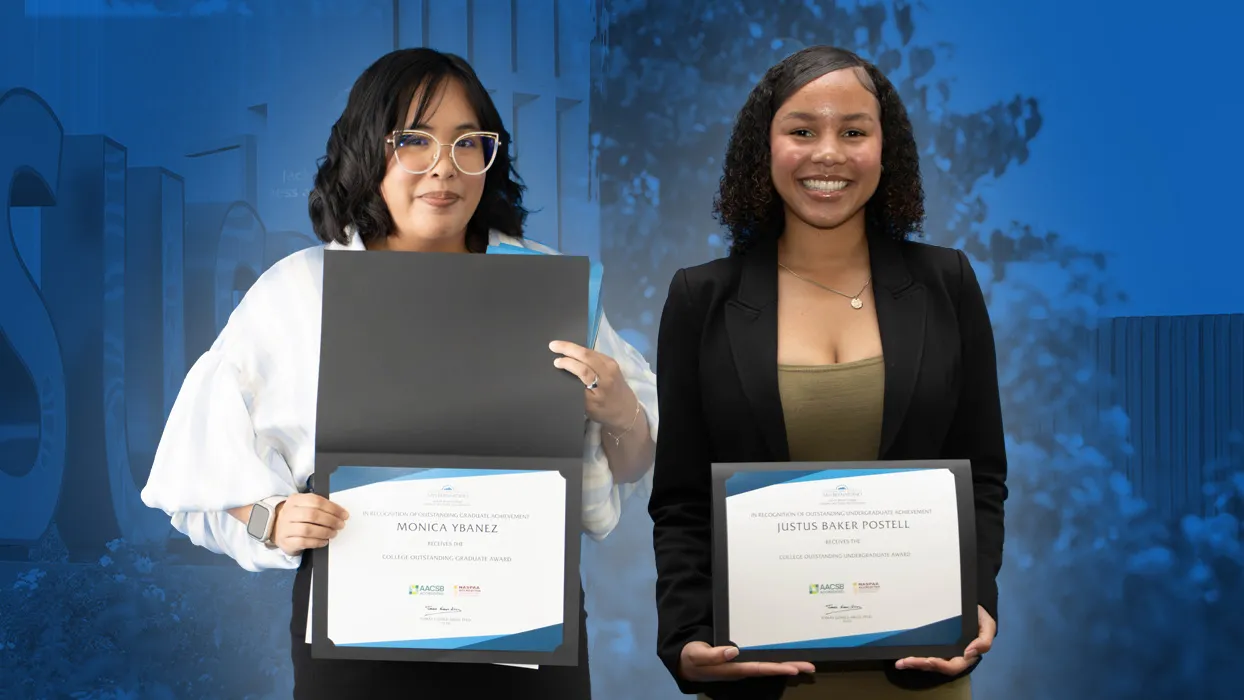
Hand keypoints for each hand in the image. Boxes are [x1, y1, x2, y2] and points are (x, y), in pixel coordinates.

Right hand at [271, 493, 348, 556]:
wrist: (276, 528)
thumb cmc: (296, 517)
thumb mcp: (304, 506)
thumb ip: (320, 507)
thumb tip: (340, 512)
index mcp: (295, 500)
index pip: (316, 501)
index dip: (333, 508)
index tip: (344, 514)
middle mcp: (288, 512)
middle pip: (312, 515)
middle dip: (331, 520)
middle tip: (340, 525)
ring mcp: (285, 527)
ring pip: (308, 529)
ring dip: (325, 532)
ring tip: (333, 533)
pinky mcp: (286, 541)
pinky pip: (303, 542)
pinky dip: (317, 542)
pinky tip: (324, 541)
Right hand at [549, 340, 636, 429]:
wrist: (627, 409)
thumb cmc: (604, 411)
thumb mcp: (588, 407)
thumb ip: (578, 392)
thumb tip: (565, 375)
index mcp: (601, 387)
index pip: (583, 371)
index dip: (568, 364)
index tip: (556, 362)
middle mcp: (608, 373)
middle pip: (587, 356)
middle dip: (568, 348)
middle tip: (553, 345)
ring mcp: (612, 365)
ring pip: (591, 351)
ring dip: (574, 347)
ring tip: (560, 345)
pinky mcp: (613, 362)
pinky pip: (595, 353)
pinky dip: (583, 350)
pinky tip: (574, 349)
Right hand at [678, 641, 814, 682]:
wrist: (686, 664)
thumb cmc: (692, 658)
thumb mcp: (698, 655)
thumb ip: (714, 654)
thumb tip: (733, 652)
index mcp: (733, 668)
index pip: (759, 668)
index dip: (776, 668)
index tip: (793, 668)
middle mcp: (741, 669)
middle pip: (769, 669)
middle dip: (790, 667)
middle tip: (810, 667)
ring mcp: (742, 666)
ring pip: (768, 666)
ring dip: (787, 665)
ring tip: (805, 664)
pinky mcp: (741, 662)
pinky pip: (763, 661)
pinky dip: (776, 660)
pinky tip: (786, 659)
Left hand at [895, 605, 994, 674]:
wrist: (971, 605)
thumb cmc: (979, 617)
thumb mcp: (987, 626)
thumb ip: (984, 641)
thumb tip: (969, 653)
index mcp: (965, 656)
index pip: (952, 666)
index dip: (940, 665)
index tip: (929, 660)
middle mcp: (952, 656)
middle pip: (936, 665)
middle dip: (920, 665)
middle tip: (904, 661)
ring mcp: (943, 650)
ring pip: (928, 661)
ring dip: (914, 662)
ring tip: (899, 662)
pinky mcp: (934, 643)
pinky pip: (924, 651)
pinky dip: (913, 654)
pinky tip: (902, 653)